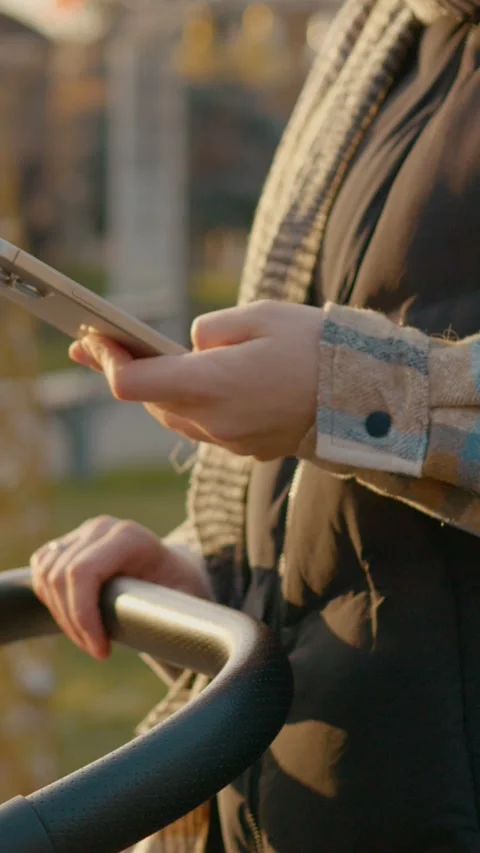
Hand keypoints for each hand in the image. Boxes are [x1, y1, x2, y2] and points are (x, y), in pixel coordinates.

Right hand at [31, 516, 210, 659]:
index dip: (82, 616)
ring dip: (62, 617)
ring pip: (47, 577)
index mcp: (131, 537)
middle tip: (98, 649)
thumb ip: (179, 615)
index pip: (82, 572)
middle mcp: (102, 528)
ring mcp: (82, 533)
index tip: (101, 652)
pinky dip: (50, 602)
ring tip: (90, 638)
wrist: (175, 573)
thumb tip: (177, 644)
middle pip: (60, 579)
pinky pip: (42, 573)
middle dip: (74, 624)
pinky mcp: (68, 543)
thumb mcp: (188, 602)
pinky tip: (75, 618)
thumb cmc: (183, 591)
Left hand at [69, 301, 321, 460]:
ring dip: (154, 392)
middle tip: (94, 345)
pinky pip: (204, 428)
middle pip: (150, 403)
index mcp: (212, 384)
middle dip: (121, 373)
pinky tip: (188, 385)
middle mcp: (214, 421)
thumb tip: (190, 348)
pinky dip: (188, 406)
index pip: (133, 383)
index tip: (91, 339)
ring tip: (135, 363)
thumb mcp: (259, 316)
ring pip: (174, 418)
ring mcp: (231, 440)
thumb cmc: (314, 346)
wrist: (364, 397)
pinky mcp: (247, 448)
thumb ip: (210, 331)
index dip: (106, 361)